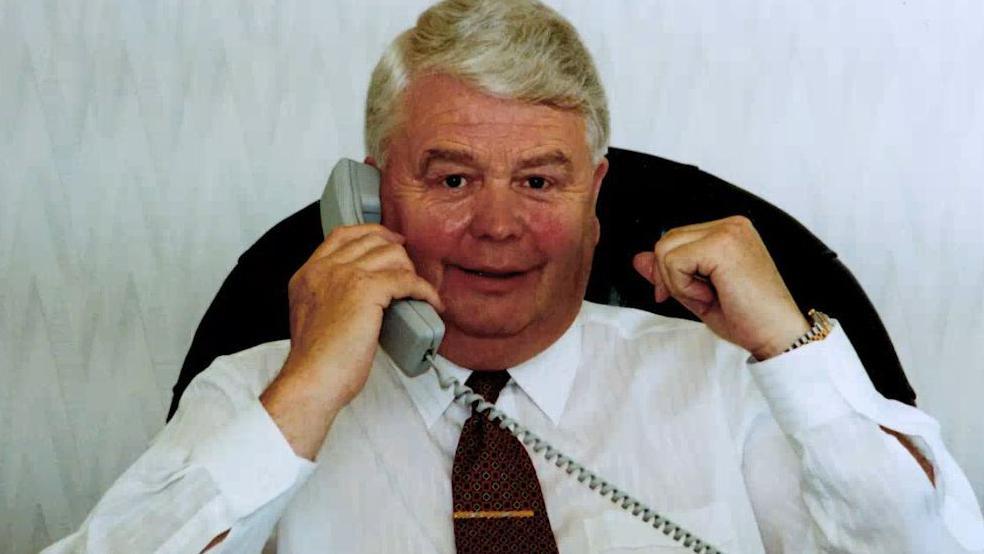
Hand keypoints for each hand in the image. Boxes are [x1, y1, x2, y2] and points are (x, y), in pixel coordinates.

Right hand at [276, 224, 442, 412]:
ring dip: (411, 272)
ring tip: (418, 292)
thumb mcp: (313, 316)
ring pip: (391, 255)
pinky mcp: (366, 290)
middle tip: (411, 273)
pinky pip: (407, 280)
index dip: (372, 233)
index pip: (342, 234)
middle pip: (371, 240)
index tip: (392, 242)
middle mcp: (324, 268)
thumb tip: (361, 295)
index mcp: (308, 273)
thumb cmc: (315, 361)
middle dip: (397, 253)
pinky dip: (425, 290)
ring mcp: (344, 275)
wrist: (312, 378)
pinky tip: (432, 303)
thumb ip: (329, 296)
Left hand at [632, 216, 809, 359]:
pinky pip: (674, 262)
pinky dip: (684, 287)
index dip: (670, 271)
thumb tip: (638, 259)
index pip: (675, 239)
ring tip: (711, 296)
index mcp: (728, 231)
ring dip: (679, 283)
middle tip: (702, 298)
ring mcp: (728, 231)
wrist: (778, 336)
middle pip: (666, 240)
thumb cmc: (747, 318)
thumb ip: (668, 272)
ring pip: (665, 250)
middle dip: (671, 277)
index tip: (690, 295)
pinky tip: (712, 296)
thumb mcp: (696, 292)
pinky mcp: (723, 244)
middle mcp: (730, 225)